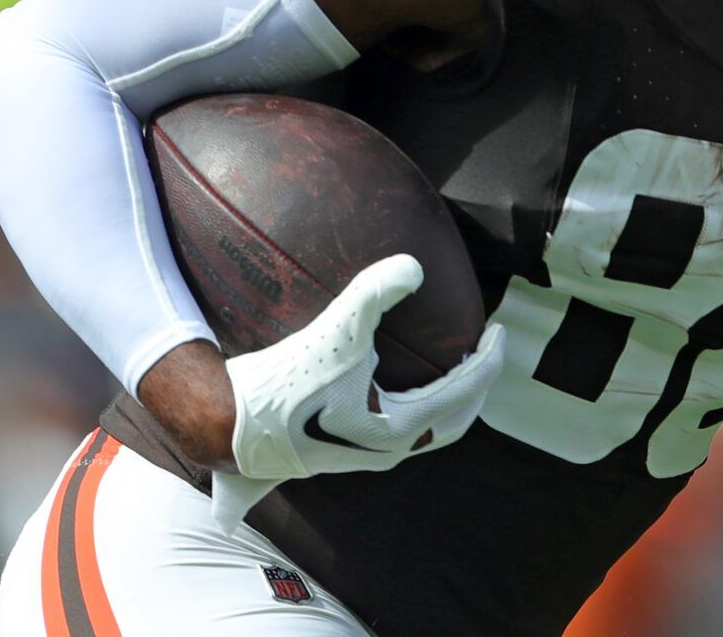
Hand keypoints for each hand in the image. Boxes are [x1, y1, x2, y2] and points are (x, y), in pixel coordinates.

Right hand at [209, 253, 505, 532]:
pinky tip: (392, 380)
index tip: (498, 331)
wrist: (224, 424)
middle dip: (473, 388)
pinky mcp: (336, 451)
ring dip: (442, 401)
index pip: (462, 394)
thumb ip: (375, 293)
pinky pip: (391, 429)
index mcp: (396, 431)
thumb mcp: (334, 332)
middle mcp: (384, 453)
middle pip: (450, 424)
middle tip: (483, 351)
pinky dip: (412, 406)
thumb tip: (414, 265)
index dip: (487, 361)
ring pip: (421, 432)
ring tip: (447, 363)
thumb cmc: (283, 384)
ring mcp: (359, 457)